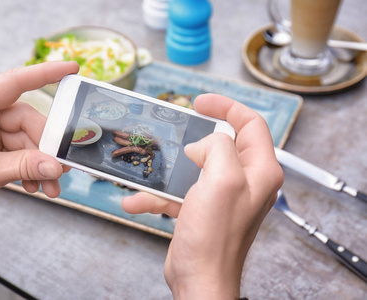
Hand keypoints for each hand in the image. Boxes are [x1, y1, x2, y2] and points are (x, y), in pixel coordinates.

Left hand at [0, 62, 78, 226]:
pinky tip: (34, 182)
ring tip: (48, 185)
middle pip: (25, 119)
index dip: (45, 74)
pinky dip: (27, 164)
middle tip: (60, 169)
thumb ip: (23, 168)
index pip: (12, 83)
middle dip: (44, 148)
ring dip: (38, 161)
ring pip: (24, 136)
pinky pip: (17, 145)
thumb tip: (55, 166)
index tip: (72, 69)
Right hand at [122, 94, 283, 298]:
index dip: (226, 107)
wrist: (199, 278)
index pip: (250, 124)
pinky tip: (137, 202)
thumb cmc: (215, 236)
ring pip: (195, 168)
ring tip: (148, 174)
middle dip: (194, 138)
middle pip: (221, 144)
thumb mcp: (221, 179)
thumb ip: (217, 147)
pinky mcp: (203, 209)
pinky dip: (159, 196)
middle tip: (175, 130)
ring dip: (169, 172)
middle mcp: (245, 181)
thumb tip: (202, 145)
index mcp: (260, 170)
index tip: (200, 102)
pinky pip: (180, 192)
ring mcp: (223, 196)